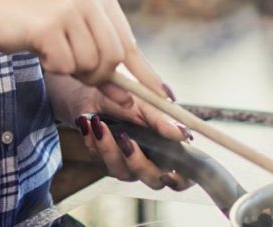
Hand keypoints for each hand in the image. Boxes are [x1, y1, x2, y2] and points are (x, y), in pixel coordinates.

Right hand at [0, 0, 166, 106]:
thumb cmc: (38, 30)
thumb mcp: (76, 42)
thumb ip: (102, 67)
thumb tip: (129, 99)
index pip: (130, 45)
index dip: (145, 76)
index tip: (165, 99)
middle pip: (114, 59)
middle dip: (96, 75)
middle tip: (73, 68)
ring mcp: (70, 9)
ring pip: (90, 65)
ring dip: (71, 70)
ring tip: (53, 50)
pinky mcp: (50, 24)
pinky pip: (65, 65)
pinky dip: (53, 66)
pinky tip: (40, 49)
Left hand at [46, 74, 192, 190]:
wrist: (95, 92)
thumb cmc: (126, 96)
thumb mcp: (145, 105)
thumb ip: (162, 122)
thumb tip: (183, 133)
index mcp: (167, 147)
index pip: (181, 176)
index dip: (179, 181)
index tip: (169, 174)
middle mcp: (149, 160)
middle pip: (152, 180)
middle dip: (138, 162)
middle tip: (126, 138)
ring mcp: (126, 163)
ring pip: (121, 171)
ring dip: (109, 147)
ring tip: (99, 123)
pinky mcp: (104, 162)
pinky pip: (99, 161)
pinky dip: (93, 142)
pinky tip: (89, 124)